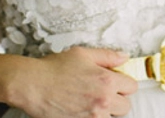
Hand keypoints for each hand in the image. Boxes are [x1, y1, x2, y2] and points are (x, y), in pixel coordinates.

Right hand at [16, 46, 137, 117]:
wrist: (32, 85)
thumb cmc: (53, 69)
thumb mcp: (82, 54)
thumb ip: (107, 56)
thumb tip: (124, 57)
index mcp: (106, 81)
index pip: (132, 86)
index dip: (123, 82)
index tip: (116, 81)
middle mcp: (102, 101)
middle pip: (126, 106)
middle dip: (117, 98)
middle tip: (103, 92)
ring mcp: (93, 117)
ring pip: (112, 117)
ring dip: (105, 110)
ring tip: (89, 100)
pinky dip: (92, 116)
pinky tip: (82, 108)